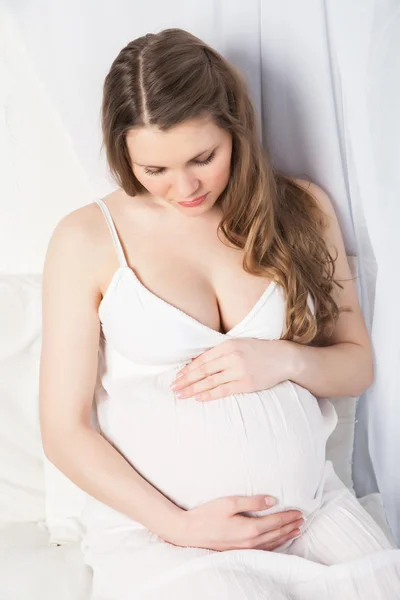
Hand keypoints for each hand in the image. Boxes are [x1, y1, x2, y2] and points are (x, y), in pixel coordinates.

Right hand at [165, 495, 303, 550]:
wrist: (189, 532)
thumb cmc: (207, 514)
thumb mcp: (229, 502)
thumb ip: (252, 501)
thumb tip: (272, 500)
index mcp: (249, 528)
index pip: (276, 522)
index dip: (289, 516)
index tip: (300, 511)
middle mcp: (250, 542)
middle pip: (277, 533)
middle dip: (291, 526)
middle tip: (303, 520)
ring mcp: (245, 549)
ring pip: (272, 543)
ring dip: (286, 536)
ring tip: (296, 530)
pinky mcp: (239, 551)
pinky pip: (263, 549)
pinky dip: (275, 544)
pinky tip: (277, 541)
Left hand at [170, 339, 291, 401]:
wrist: (283, 358)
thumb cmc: (259, 351)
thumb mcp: (240, 344)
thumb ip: (222, 352)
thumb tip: (200, 362)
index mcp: (229, 345)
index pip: (203, 359)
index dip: (188, 369)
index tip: (177, 376)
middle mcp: (232, 357)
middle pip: (203, 370)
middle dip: (186, 379)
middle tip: (173, 387)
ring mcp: (239, 371)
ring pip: (210, 381)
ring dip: (193, 389)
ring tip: (181, 394)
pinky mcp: (246, 383)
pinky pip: (223, 390)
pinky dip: (210, 394)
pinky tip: (199, 398)